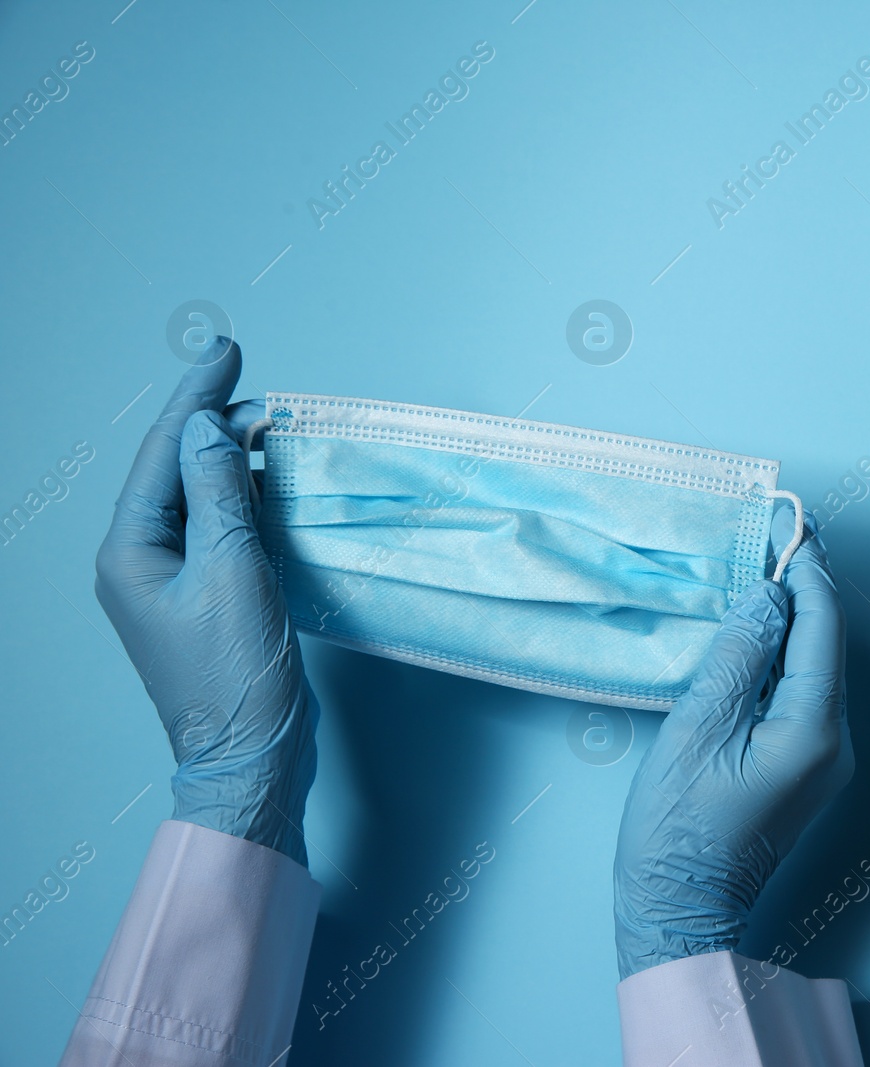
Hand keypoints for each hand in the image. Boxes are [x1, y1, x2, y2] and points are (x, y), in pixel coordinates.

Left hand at [94, 340, 318, 864]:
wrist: (249, 758)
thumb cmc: (236, 675)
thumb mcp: (234, 573)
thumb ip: (223, 496)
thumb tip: (208, 429)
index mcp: (130, 552)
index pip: (161, 454)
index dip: (195, 398)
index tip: (227, 351)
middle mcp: (140, 561)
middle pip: (174, 470)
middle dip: (215, 424)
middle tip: (261, 388)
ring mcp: (171, 581)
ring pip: (199, 497)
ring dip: (234, 460)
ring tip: (272, 425)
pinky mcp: (206, 597)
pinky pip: (220, 529)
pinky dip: (247, 498)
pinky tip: (272, 483)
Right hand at [613, 514, 852, 978]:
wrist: (680, 911)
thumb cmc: (679, 831)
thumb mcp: (697, 730)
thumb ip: (738, 656)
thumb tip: (767, 596)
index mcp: (814, 729)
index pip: (823, 625)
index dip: (807, 566)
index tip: (788, 518)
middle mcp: (834, 740)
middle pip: (828, 640)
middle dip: (805, 581)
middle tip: (779, 527)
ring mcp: (822, 754)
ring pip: (816, 662)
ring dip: (794, 611)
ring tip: (767, 558)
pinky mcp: (801, 763)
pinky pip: (801, 688)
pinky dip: (784, 647)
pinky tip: (757, 623)